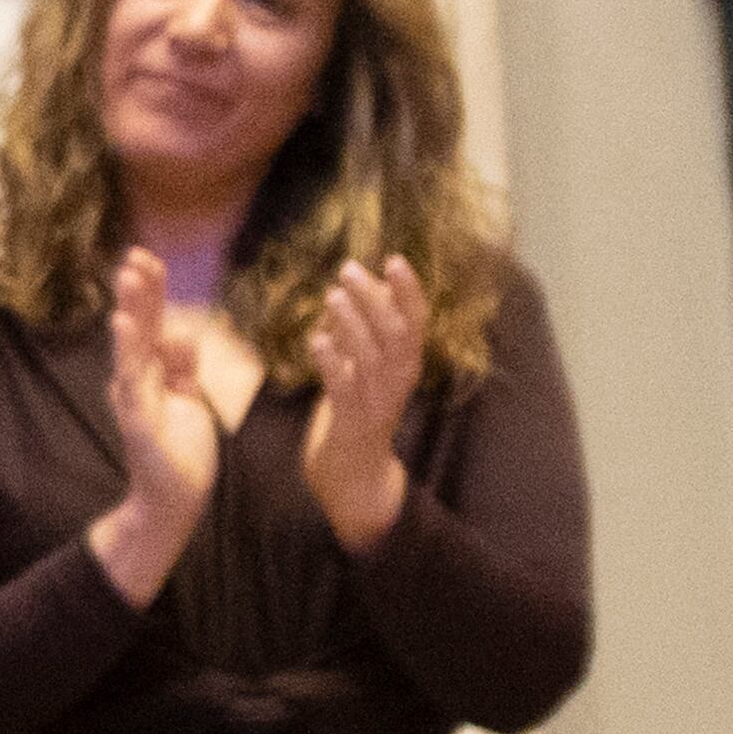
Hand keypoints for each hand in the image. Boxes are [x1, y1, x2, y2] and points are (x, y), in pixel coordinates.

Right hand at [89, 248, 218, 602]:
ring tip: (128, 276)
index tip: (149, 257)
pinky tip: (123, 323)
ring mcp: (134, 397)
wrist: (173, 500)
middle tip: (135, 254)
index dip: (151, 291)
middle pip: (138, 326)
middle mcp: (137, 380)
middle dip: (138, 290)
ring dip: (130, 308)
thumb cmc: (181, 451)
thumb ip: (184, 366)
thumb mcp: (191, 398)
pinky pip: (133, 378)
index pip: (152, 323)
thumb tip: (183, 331)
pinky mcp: (138, 417)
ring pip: (132, 345)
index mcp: (152, 373)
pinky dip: (127, 350)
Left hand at [302, 258, 427, 553]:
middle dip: (375, 299)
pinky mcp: (354, 423)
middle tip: (349, 270)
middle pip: (396, 333)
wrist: (353, 475)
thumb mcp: (358, 369)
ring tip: (331, 296)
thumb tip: (349, 293)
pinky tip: (316, 339)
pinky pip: (345, 389)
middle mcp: (398, 381)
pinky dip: (332, 362)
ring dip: (353, 324)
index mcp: (405, 365)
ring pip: (372, 357)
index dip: (409, 290)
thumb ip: (356, 334)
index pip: (416, 322)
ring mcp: (378, 403)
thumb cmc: (354, 415)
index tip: (394, 259)